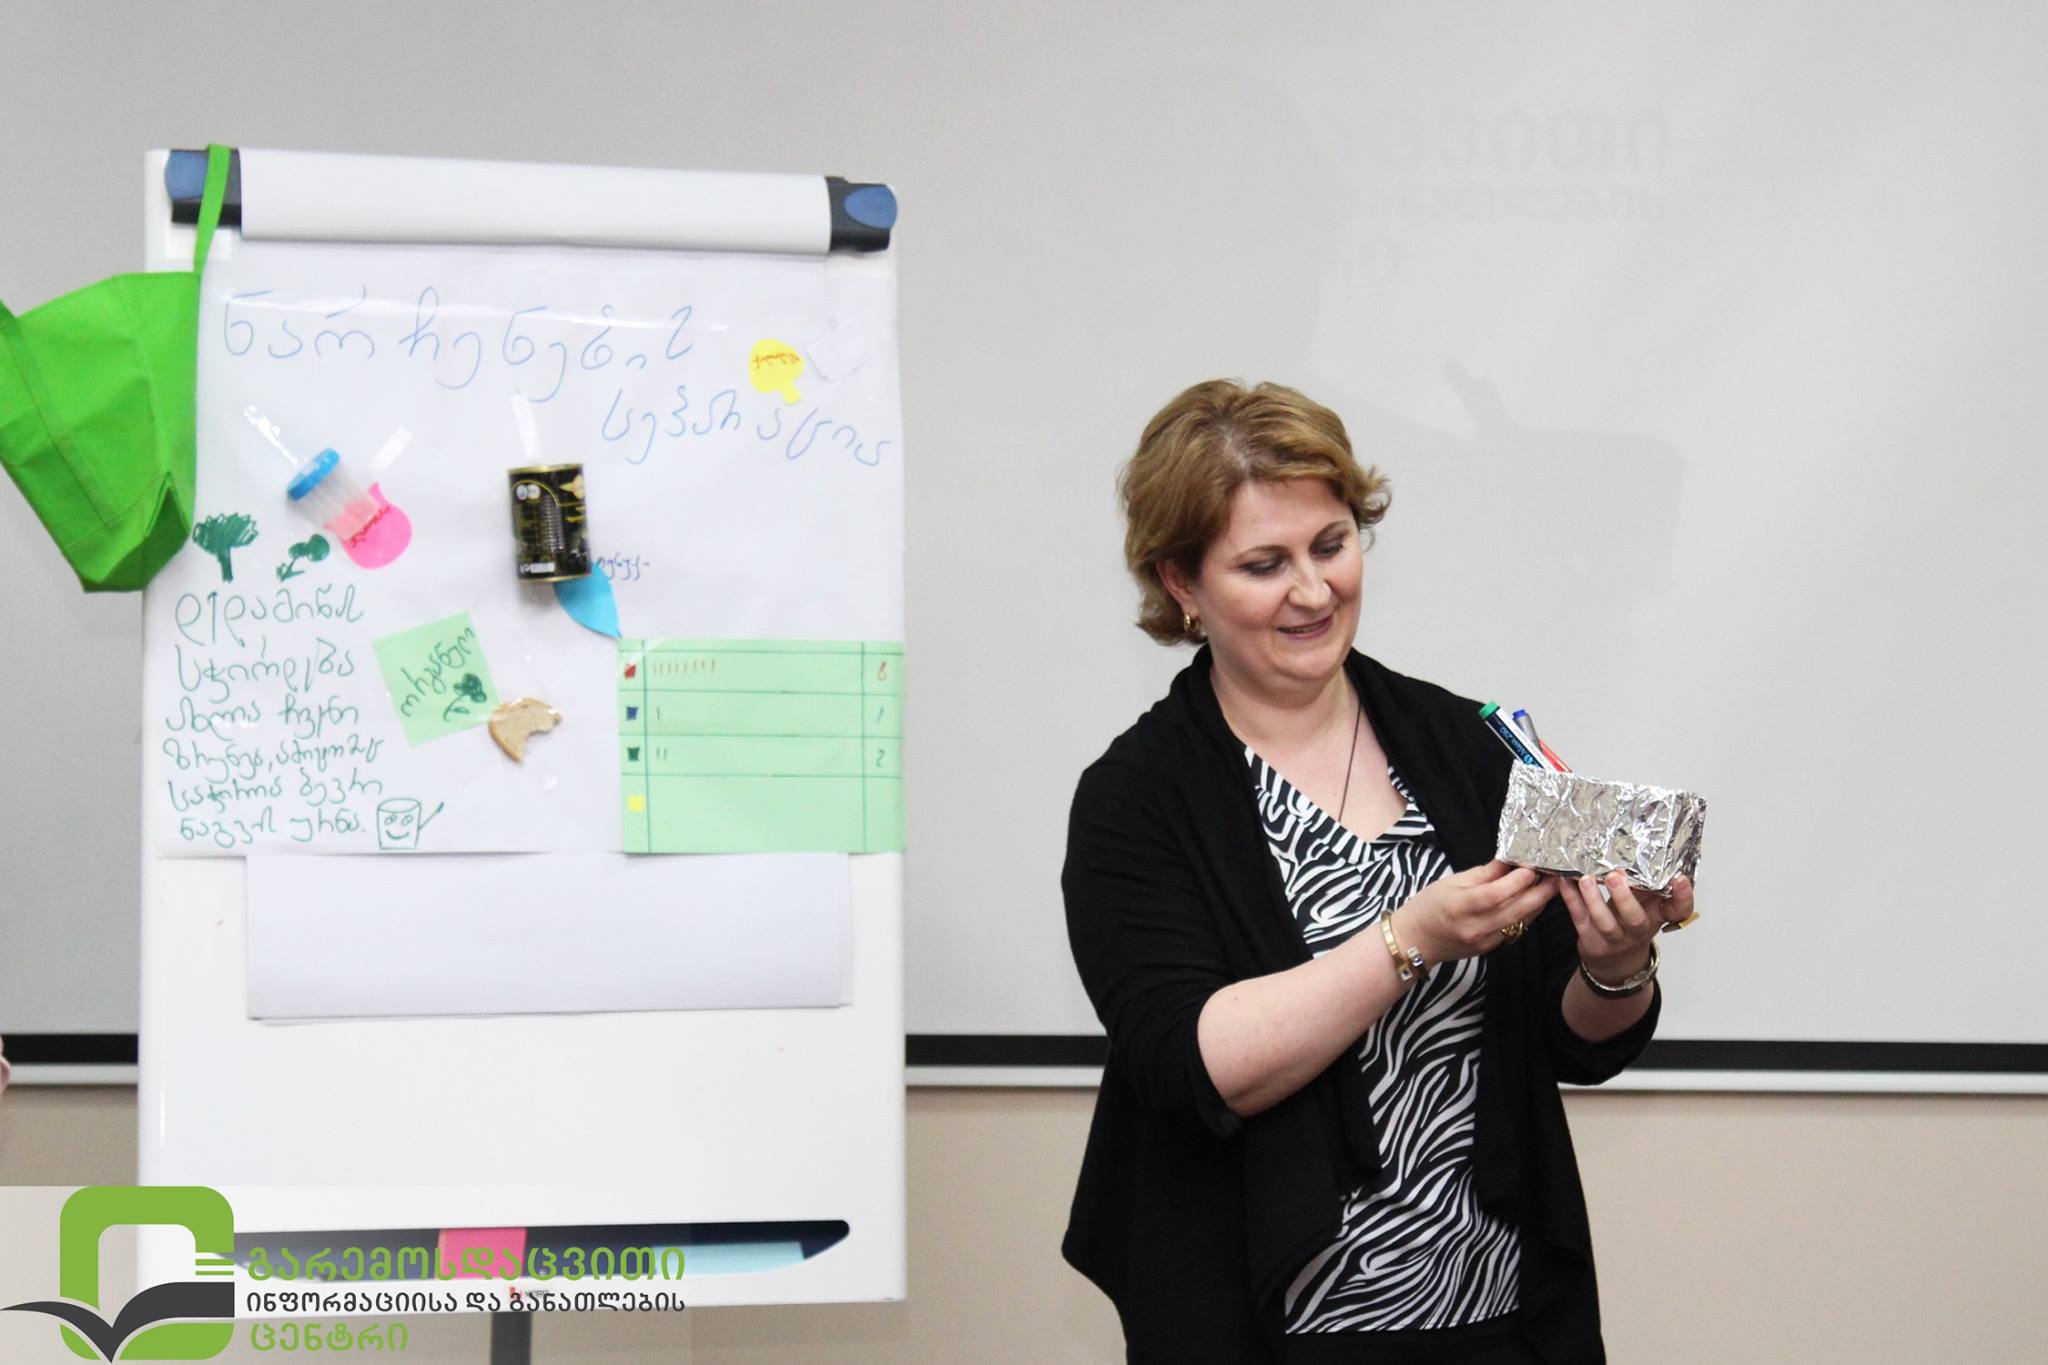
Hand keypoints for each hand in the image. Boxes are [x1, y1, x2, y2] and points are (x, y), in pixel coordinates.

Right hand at [1391, 861, 1561, 966]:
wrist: (1415, 940)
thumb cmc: (1429, 905)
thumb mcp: (1451, 882)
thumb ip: (1484, 873)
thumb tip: (1510, 861)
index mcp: (1461, 906)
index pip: (1497, 894)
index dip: (1519, 880)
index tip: (1533, 866)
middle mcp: (1476, 927)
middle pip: (1517, 909)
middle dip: (1540, 892)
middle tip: (1556, 875)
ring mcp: (1485, 941)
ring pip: (1521, 920)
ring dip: (1538, 903)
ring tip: (1551, 885)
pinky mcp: (1490, 948)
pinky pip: (1515, 928)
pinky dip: (1526, 913)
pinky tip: (1532, 901)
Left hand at [1561, 872, 1696, 977]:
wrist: (1615, 961)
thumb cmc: (1631, 922)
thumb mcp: (1646, 906)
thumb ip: (1646, 885)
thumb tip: (1644, 848)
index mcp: (1656, 917)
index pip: (1678, 911)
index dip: (1682, 897)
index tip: (1679, 879)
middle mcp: (1637, 929)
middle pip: (1635, 918)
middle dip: (1625, 898)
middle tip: (1615, 876)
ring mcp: (1613, 938)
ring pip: (1604, 922)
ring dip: (1593, 899)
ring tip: (1585, 879)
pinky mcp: (1590, 939)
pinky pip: (1580, 918)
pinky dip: (1572, 900)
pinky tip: (1565, 882)